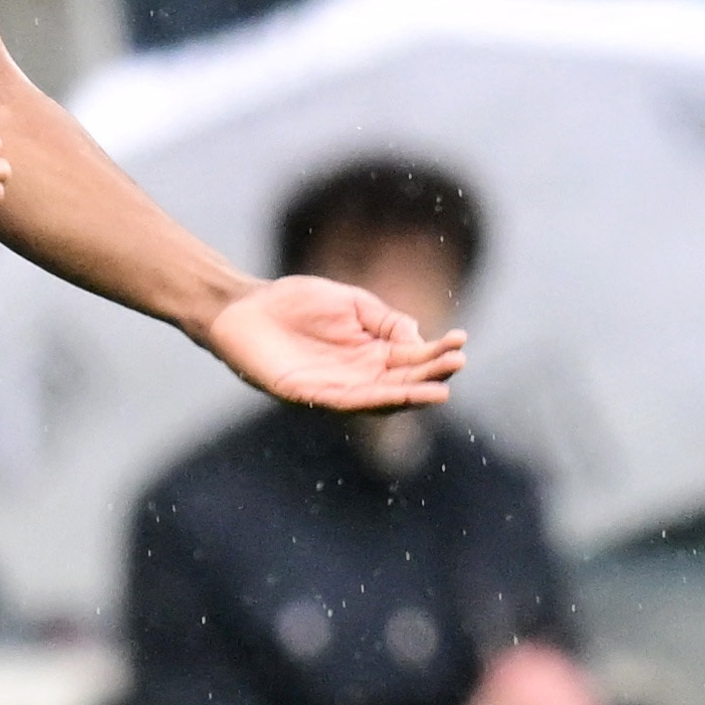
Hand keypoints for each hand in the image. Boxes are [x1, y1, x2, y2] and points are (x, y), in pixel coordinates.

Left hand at [207, 275, 465, 412]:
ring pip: (380, 399)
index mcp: (371, 353)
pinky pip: (344, 402)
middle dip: (432, 375)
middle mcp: (358, 376)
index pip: (413, 359)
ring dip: (409, 397)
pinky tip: (391, 395)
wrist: (243, 308)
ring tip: (439, 391)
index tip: (461, 342)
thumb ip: (387, 320)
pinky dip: (369, 400)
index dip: (437, 353)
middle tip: (458, 364)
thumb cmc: (295, 303)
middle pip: (403, 382)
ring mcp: (334, 389)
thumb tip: (419, 338)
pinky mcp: (308, 395)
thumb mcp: (353, 304)